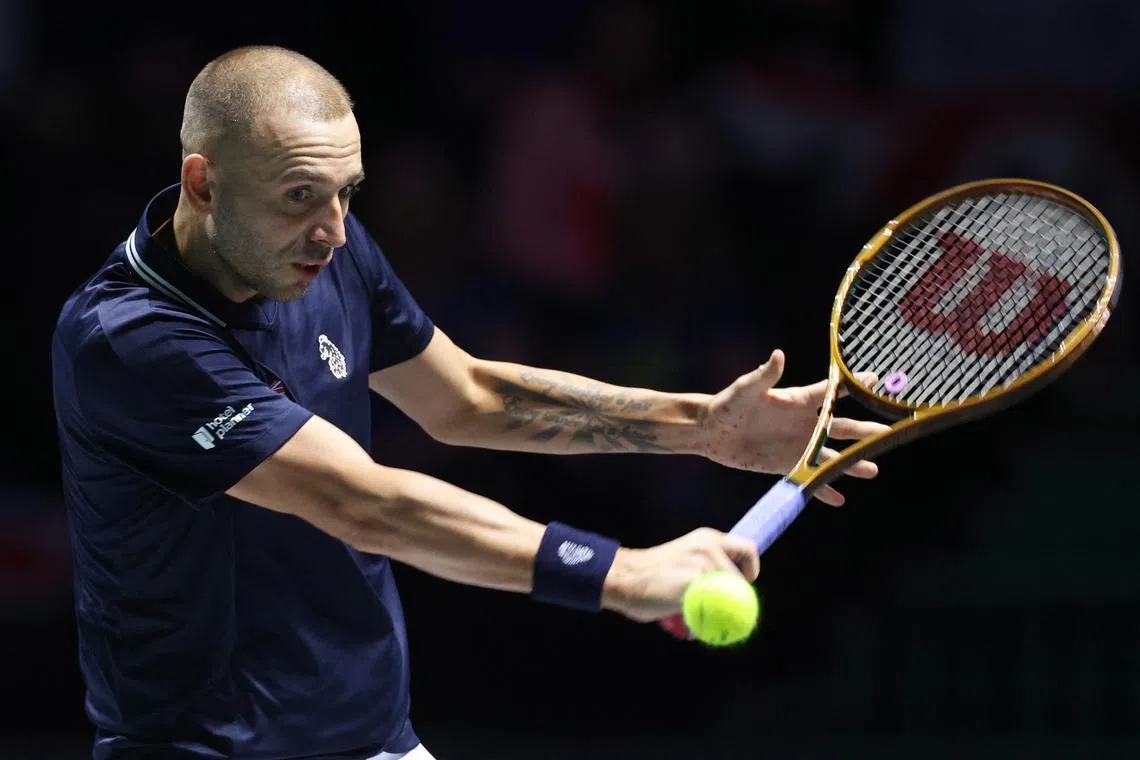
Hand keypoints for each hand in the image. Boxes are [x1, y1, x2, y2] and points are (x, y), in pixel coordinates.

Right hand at [601, 528, 759, 622]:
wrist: (623, 577)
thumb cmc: (652, 573)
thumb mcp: (687, 558)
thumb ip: (707, 568)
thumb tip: (725, 591)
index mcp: (709, 538)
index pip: (748, 550)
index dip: (750, 570)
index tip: (740, 585)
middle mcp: (709, 547)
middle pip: (742, 580)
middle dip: (735, 599)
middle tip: (717, 611)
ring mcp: (703, 564)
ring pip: (729, 597)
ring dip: (720, 613)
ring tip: (698, 620)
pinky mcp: (694, 583)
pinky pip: (712, 610)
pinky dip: (706, 624)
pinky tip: (692, 629)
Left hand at [702, 349, 889, 505]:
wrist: (710, 432)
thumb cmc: (727, 404)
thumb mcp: (745, 390)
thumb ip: (764, 376)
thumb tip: (778, 356)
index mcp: (797, 400)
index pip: (831, 392)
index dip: (853, 385)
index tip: (877, 378)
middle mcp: (804, 423)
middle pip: (841, 427)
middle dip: (864, 431)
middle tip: (887, 434)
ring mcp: (797, 445)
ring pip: (830, 455)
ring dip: (850, 464)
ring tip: (872, 470)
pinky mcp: (786, 465)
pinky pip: (809, 478)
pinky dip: (823, 489)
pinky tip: (839, 499)